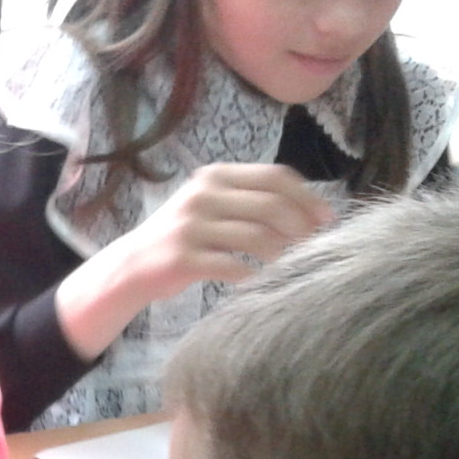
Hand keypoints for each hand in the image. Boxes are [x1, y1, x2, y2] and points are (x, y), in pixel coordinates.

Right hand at [57, 164, 332, 359]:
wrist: (131, 266)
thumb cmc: (184, 238)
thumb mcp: (212, 206)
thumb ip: (251, 202)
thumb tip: (312, 213)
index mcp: (215, 176)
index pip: (275, 177)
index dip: (308, 197)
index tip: (327, 220)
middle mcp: (203, 196)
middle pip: (271, 206)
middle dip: (300, 228)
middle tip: (313, 248)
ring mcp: (191, 227)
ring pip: (256, 237)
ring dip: (281, 254)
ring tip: (290, 265)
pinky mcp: (183, 258)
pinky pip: (233, 266)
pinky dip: (254, 276)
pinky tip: (261, 282)